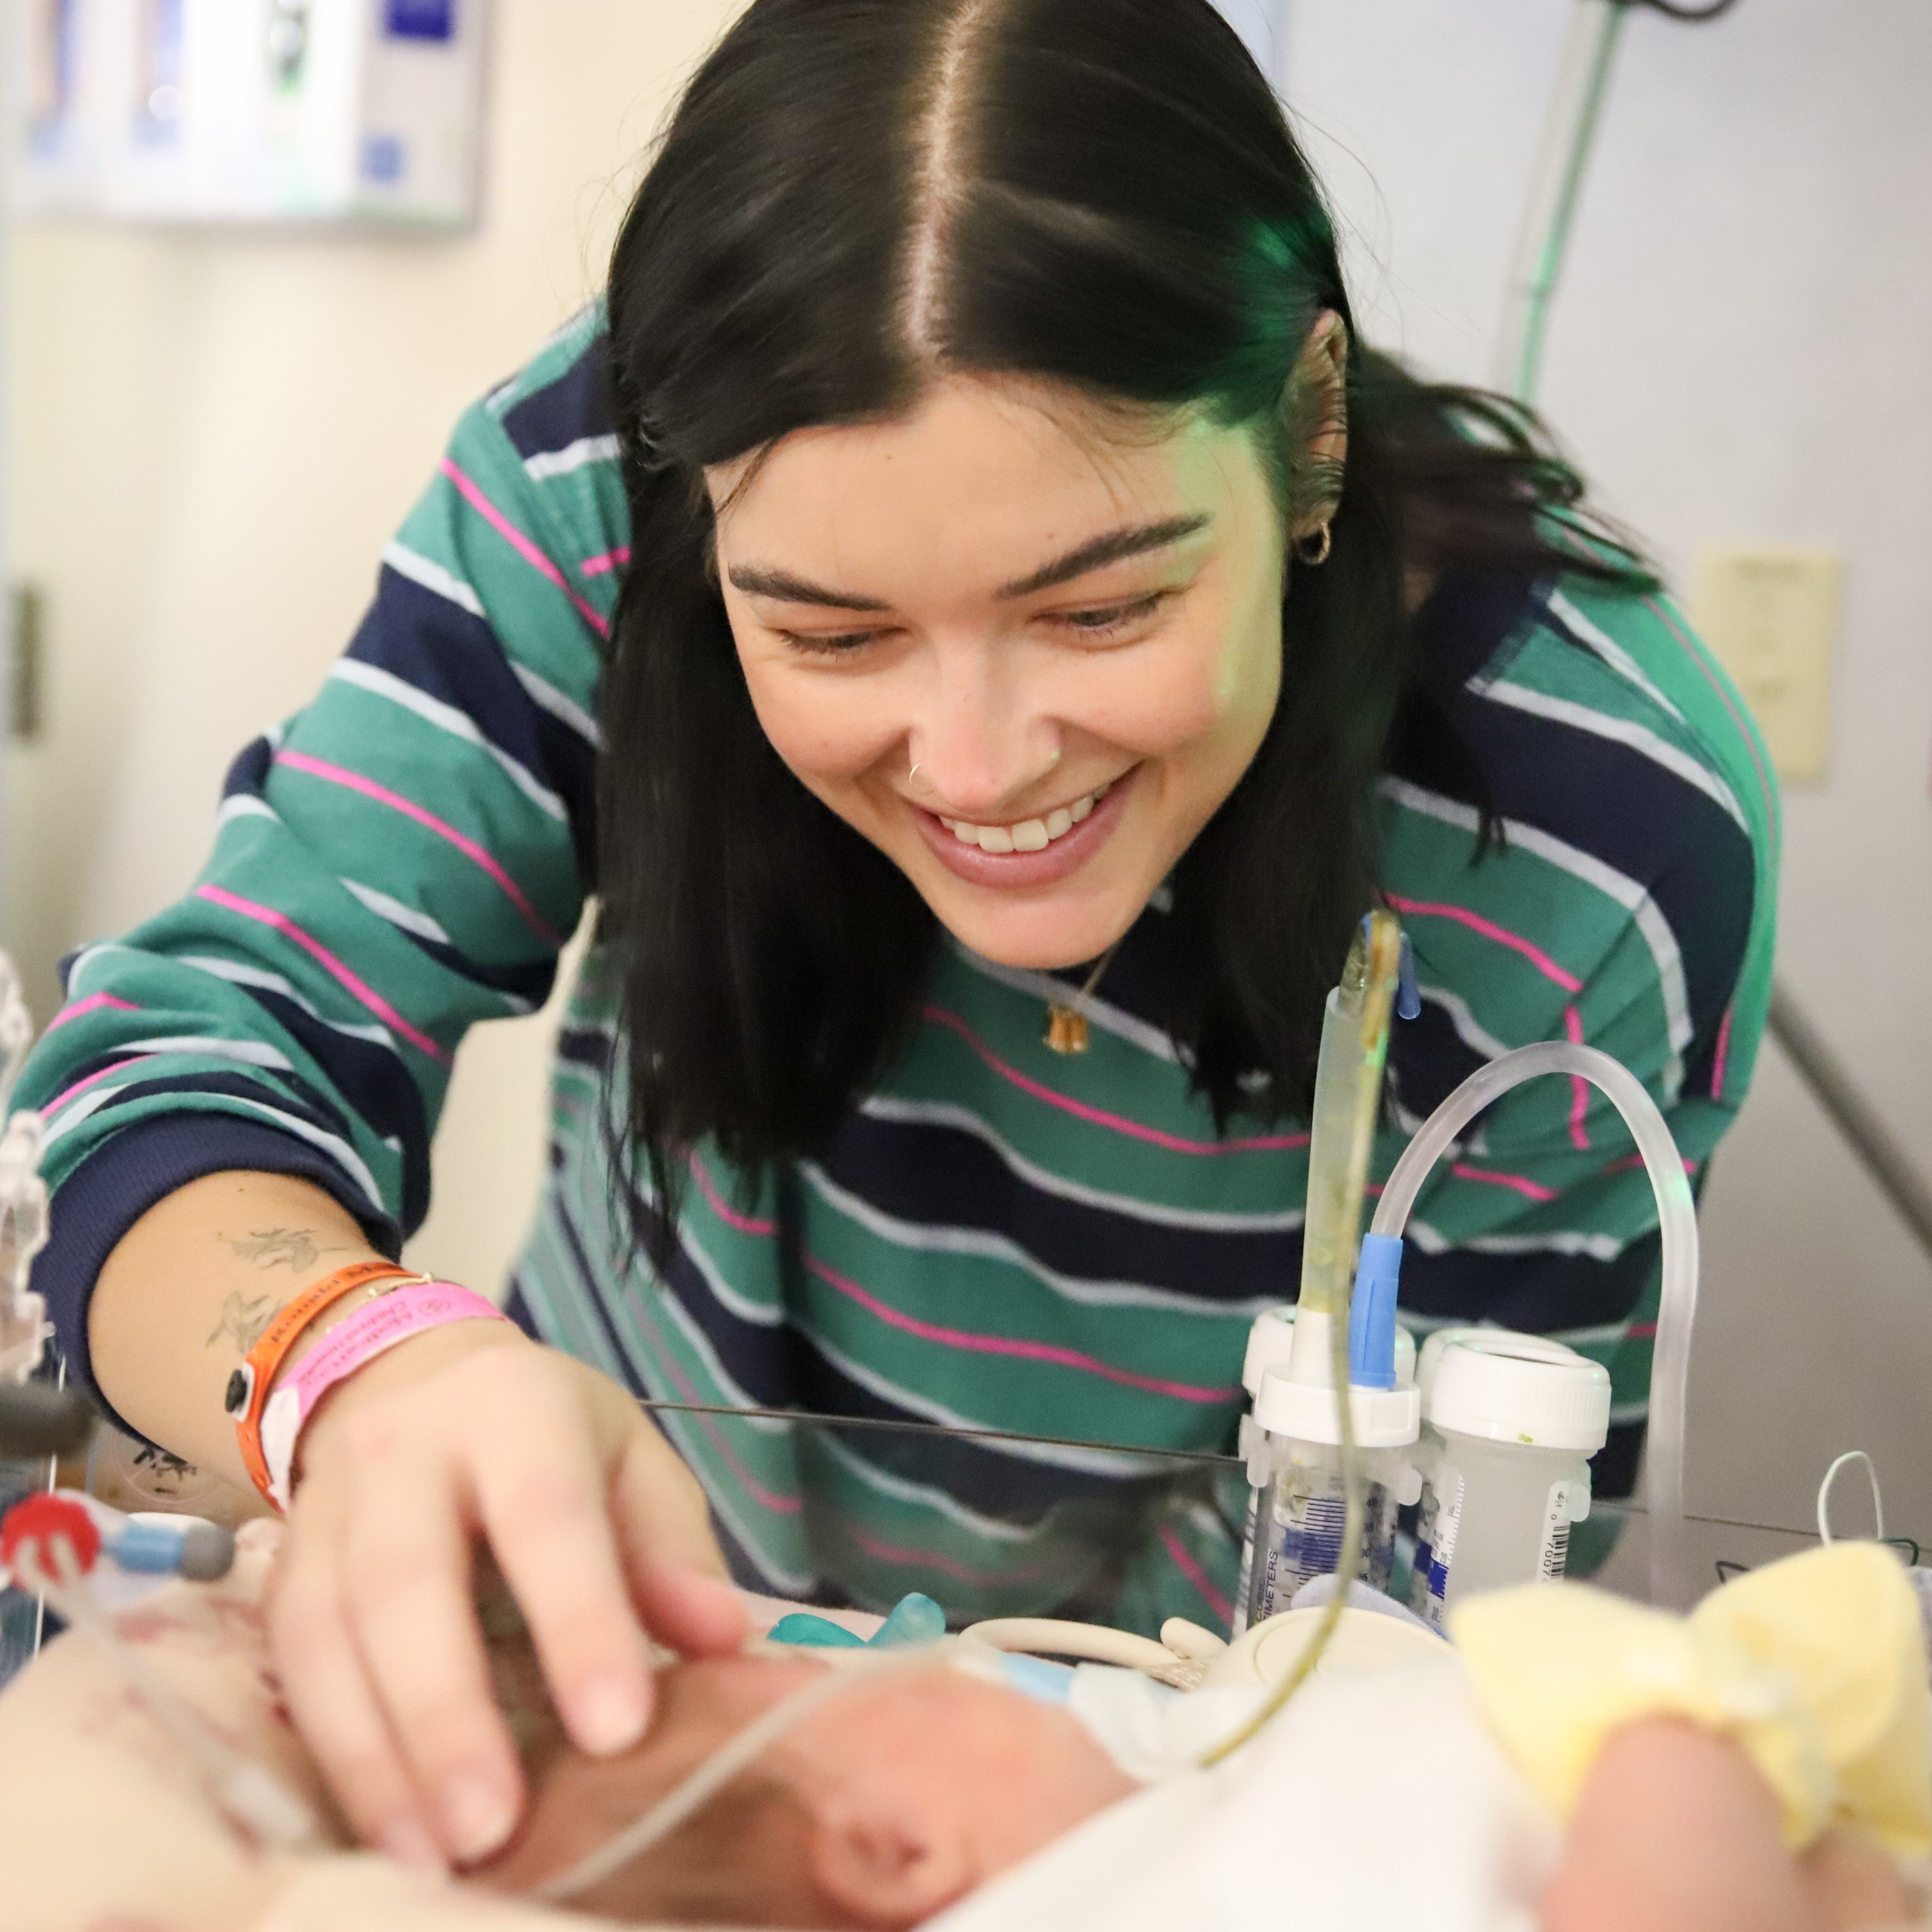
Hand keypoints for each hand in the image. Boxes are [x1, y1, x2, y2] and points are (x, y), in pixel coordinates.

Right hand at [264, 1319, 745, 1865]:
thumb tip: (723, 1640)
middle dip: (448, 1713)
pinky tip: (378, 1828)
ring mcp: (325, 1506)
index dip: (580, 1620)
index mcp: (514, 1406)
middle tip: (494, 1828)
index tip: (618, 1730)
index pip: (545, 1513)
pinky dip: (330, 1754)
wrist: (411, 1380)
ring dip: (374, 1756)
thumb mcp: (630, 1460)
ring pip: (328, 1634)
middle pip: (407, 1580)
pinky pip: (289, 1664)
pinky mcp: (279, 1568)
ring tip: (431, 1858)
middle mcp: (403, 1448)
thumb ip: (671, 1549)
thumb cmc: (550, 1437)